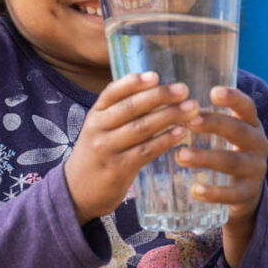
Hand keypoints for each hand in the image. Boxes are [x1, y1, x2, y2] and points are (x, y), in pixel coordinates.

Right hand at [64, 71, 198, 224]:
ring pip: (141, 128)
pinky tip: (181, 133)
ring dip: (168, 116)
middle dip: (159, 96)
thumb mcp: (101, 129)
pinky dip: (165, 141)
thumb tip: (158, 92)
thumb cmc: (97, 155)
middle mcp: (98, 128)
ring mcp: (106, 149)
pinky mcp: (118, 169)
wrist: (77, 191)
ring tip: (191, 109)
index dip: (133, 82)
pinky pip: (145, 151)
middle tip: (183, 90)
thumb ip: (121, 113)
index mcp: (95, 114)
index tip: (156, 75)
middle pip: (130, 108)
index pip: (112, 92)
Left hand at [174, 86, 267, 267]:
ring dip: (206, 158)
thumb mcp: (220, 134)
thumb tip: (163, 99)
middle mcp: (257, 144)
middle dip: (215, 124)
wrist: (243, 194)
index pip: (246, 107)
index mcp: (250, 125)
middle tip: (190, 122)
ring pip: (232, 161)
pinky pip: (232, 193)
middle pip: (239, 131)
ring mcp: (255, 170)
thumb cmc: (223, 152)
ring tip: (180, 155)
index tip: (213, 92)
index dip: (233, 98)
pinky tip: (194, 190)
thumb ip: (201, 118)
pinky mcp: (248, 194)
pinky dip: (213, 193)